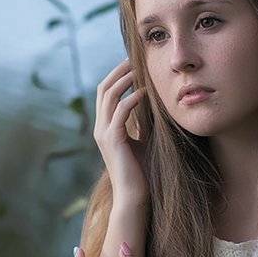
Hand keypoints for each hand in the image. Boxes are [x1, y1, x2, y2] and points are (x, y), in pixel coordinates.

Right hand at [94, 58, 148, 202]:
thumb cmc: (142, 173)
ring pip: (108, 96)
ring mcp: (104, 134)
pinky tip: (145, 93)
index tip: (134, 64)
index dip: (117, 76)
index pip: (106, 93)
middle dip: (118, 71)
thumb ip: (144, 125)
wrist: (134, 198)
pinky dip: (131, 99)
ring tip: (139, 70)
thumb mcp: (144, 142)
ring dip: (124, 80)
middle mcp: (101, 128)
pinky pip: (120, 112)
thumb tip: (156, 107)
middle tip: (135, 58)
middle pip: (103, 89)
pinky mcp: (113, 140)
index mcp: (106, 128)